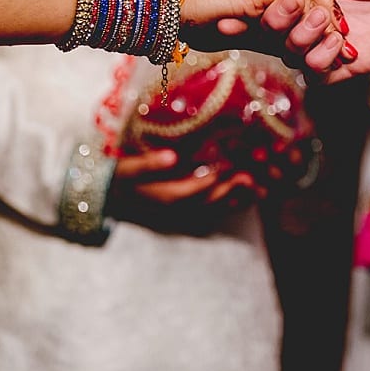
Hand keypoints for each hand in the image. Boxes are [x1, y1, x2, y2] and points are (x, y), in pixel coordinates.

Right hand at [107, 148, 263, 229]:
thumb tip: (171, 157)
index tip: (230, 163)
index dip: (213, 178)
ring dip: (239, 200)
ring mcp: (184, 213)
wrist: (109, 197)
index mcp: (165, 197)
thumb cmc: (118, 178)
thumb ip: (148, 164)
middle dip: (232, 190)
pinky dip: (233, 204)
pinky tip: (249, 194)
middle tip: (252, 176)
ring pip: (218, 210)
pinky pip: (216, 211)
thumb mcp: (127, 169)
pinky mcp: (188, 211)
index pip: (194, 190)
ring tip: (260, 188)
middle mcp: (178, 210)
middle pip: (211, 202)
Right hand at [251, 0, 369, 81]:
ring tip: (326, 20)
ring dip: (300, 39)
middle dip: (276, 21)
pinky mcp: (349, 65)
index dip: (247, 10)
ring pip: (291, 55)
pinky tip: (341, 43)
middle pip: (272, 33)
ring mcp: (329, 43)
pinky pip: (317, 76)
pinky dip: (320, 61)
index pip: (266, 4)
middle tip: (296, 3)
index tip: (234, 12)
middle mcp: (312, 18)